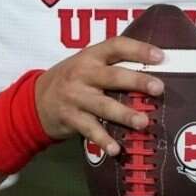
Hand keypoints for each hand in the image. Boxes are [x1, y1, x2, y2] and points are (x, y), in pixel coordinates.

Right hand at [35, 37, 164, 155]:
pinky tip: (116, 149)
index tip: (160, 56)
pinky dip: (103, 140)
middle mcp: (83, 74)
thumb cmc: (74, 80)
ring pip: (103, 105)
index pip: (116, 46)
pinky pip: (90, 130)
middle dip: (136, 82)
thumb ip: (113, 65)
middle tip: (158, 88)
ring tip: (143, 122)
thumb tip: (155, 70)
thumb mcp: (88, 64)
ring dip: (124, 114)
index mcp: (91, 56)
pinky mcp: (70, 118)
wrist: (36, 99)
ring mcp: (75, 97)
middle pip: (112, 76)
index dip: (138, 49)